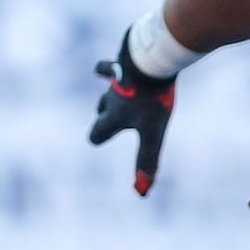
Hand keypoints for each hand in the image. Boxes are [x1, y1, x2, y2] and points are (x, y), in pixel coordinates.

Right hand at [88, 33, 176, 194]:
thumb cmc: (150, 99)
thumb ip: (146, 160)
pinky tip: (126, 59)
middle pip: (104, 106)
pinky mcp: (129, 56)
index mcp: (114, 116)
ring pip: (112, 86)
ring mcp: (119, 75)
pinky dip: (119, 63)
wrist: (149, 59)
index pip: (98, 132)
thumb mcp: (152, 133)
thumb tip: (140, 192)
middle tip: (107, 115)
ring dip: (115, 90)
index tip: (97, 139)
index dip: (98, 136)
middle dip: (105, 113)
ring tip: (124, 89)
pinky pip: (120, 60)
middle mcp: (112, 96)